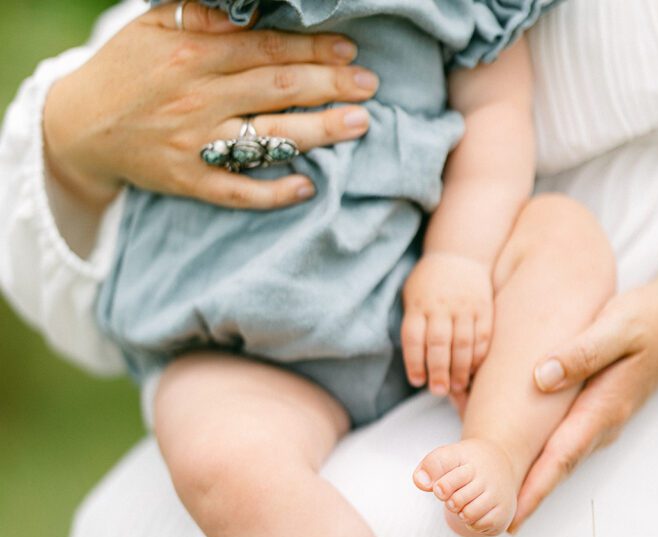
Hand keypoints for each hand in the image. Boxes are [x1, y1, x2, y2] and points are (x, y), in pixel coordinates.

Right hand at [43, 1, 378, 210]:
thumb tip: (254, 7)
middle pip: (277, 90)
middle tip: (370, 87)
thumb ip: (206, 15)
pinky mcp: (190, 181)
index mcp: (193, 52)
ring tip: (358, 125)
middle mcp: (197, 98)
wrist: (82, 125)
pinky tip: (308, 187)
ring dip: (318, 133)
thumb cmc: (128, 68)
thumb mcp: (156, 24)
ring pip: (267, 137)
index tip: (350, 52)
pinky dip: (274, 192)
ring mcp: (195, 144)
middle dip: (330, 87)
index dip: (313, 50)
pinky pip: (238, 191)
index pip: (266, 49)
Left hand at [401, 253, 492, 394]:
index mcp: (418, 305)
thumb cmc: (430, 285)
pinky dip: (479, 356)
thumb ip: (413, 326)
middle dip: (439, 371)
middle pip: (439, 343)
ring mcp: (464, 306)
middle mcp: (441, 306)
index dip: (414, 362)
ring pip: (463, 343)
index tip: (418, 381)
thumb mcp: (412, 297)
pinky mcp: (484, 307)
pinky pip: (483, 336)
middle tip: (439, 391)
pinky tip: (474, 369)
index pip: (413, 338)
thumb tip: (416, 365)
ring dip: (461, 369)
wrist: (460, 253)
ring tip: (458, 386)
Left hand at [510, 242, 657, 528]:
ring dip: (533, 482)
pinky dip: (543, 461)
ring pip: (562, 460)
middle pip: (558, 469)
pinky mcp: (599, 412)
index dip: (535, 488)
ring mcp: (603, 421)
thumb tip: (541, 378)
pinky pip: (566, 444)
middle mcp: (603, 423)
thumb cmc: (648, 319)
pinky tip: (520, 463)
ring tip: (498, 502)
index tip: (511, 516)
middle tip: (490, 523)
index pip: (562, 457)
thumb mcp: (616, 325)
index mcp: (604, 407)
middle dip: (527, 497)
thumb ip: (582, 352)